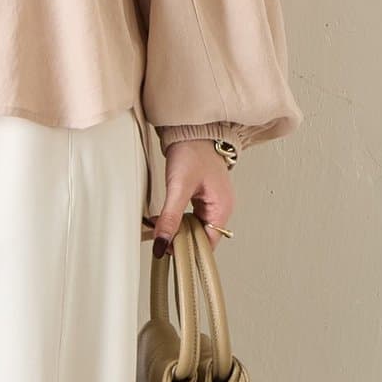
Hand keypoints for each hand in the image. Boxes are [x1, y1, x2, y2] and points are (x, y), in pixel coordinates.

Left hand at [150, 139, 234, 255]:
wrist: (192, 129)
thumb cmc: (193, 151)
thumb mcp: (179, 186)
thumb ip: (170, 216)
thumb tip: (162, 242)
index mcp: (222, 208)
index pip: (208, 244)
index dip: (188, 250)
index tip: (168, 251)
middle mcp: (220, 208)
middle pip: (201, 238)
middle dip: (180, 239)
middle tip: (159, 238)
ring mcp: (212, 202)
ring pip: (194, 228)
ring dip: (177, 229)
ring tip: (159, 227)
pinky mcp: (202, 196)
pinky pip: (190, 217)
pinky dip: (177, 219)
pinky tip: (164, 217)